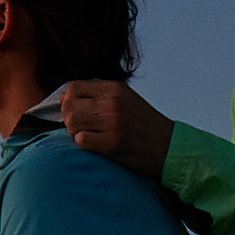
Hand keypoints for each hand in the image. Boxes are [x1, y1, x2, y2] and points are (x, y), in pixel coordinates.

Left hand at [60, 80, 174, 179]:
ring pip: (71, 121)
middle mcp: (113, 102)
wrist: (169, 147)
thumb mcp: (126, 100)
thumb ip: (100, 96)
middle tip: (78, 127)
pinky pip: (81, 140)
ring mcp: (113, 122)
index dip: (67, 100)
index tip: (74, 111)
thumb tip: (64, 96)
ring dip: (73, 131)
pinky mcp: (113, 142)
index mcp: (115, 89)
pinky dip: (82, 144)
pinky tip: (94, 145)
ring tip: (86, 135)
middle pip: (68, 105)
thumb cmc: (144, 125)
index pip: (73, 87)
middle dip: (67, 118)